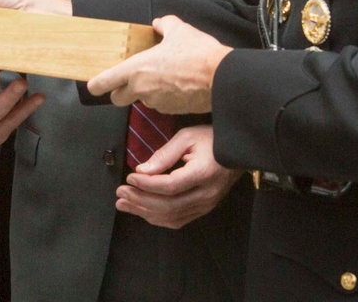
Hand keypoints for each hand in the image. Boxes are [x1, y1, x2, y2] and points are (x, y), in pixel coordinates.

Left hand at [87, 15, 231, 113]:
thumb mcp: (179, 29)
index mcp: (137, 69)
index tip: (93, 84)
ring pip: (141, 100)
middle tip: (128, 81)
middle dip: (119, 92)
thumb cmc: (197, 53)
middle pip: (117, 98)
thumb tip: (159, 24)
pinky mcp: (170, 110)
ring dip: (145, 92)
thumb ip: (164, 24)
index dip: (96, 84)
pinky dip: (163, 97)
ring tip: (162, 77)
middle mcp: (142, 89)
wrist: (221, 77)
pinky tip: (176, 85)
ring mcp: (156, 102)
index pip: (105, 82)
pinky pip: (159, 104)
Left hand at [117, 125, 241, 228]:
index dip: (147, 185)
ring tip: (124, 204)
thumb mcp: (187, 137)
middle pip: (168, 205)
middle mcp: (206, 194)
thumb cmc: (211, 140)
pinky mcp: (204, 209)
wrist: (236, 152)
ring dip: (145, 212)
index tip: (129, 178)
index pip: (170, 186)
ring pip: (171, 216)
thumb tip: (142, 171)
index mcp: (203, 173)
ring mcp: (206, 205)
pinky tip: (143, 211)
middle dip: (140, 200)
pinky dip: (158, 218)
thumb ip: (165, 154)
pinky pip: (179, 220)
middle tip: (120, 193)